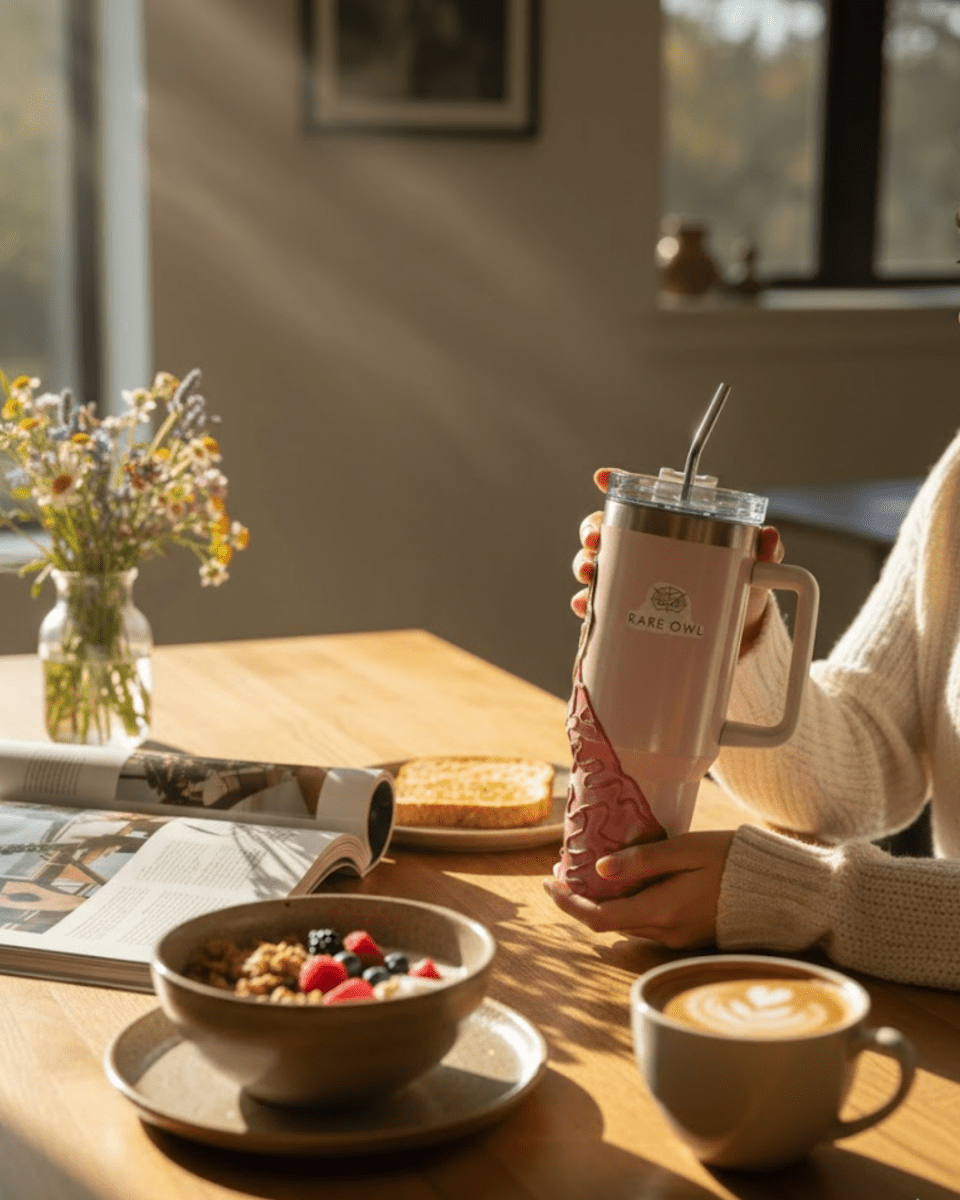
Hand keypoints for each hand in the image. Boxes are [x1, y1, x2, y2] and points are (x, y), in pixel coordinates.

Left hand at [543, 830, 734, 948]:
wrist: (781, 890)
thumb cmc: (735, 861)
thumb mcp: (686, 850)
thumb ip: (643, 861)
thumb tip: (600, 869)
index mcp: (662, 912)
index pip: (599, 918)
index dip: (568, 903)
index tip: (548, 883)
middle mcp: (666, 932)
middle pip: (609, 922)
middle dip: (582, 898)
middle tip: (564, 868)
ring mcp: (679, 938)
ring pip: (628, 922)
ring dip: (605, 900)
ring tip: (590, 868)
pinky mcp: (689, 935)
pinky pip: (648, 922)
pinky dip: (629, 904)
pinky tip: (627, 880)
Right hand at [570, 468, 782, 656]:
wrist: (735, 634)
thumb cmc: (738, 589)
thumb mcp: (751, 568)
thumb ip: (762, 551)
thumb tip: (769, 537)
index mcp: (667, 529)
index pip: (635, 498)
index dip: (614, 482)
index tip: (602, 478)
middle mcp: (642, 551)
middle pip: (603, 529)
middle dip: (591, 530)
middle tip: (596, 540)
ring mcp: (630, 581)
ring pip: (594, 564)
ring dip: (584, 565)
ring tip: (591, 573)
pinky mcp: (626, 613)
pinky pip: (598, 605)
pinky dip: (587, 604)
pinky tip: (587, 605)